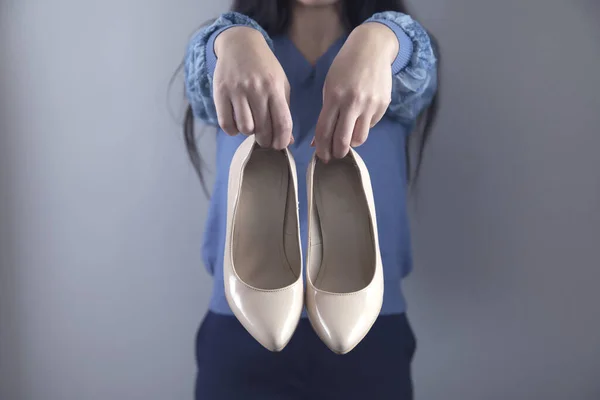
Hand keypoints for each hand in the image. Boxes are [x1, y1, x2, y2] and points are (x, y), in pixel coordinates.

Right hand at [213, 27, 292, 148]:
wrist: (240, 44)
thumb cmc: (264, 68)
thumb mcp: (280, 84)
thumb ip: (284, 111)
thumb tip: (287, 140)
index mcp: (274, 88)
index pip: (282, 123)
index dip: (282, 141)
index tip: (279, 146)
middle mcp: (256, 89)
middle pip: (263, 129)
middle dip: (265, 140)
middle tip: (264, 138)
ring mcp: (237, 90)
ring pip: (245, 128)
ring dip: (248, 133)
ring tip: (250, 125)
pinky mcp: (220, 92)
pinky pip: (226, 123)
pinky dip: (232, 130)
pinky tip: (236, 124)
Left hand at [314, 23, 397, 160]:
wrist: (371, 49)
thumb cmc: (345, 67)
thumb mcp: (329, 86)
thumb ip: (326, 113)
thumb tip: (318, 140)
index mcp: (334, 97)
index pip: (324, 131)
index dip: (321, 148)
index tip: (321, 156)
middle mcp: (352, 102)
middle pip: (343, 140)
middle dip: (337, 153)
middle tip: (334, 156)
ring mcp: (370, 104)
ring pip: (359, 138)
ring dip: (351, 143)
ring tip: (347, 138)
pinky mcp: (383, 105)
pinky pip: (370, 125)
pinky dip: (363, 126)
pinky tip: (360, 116)